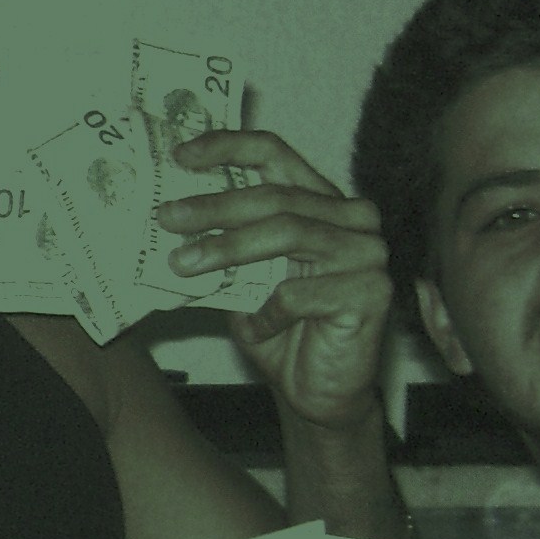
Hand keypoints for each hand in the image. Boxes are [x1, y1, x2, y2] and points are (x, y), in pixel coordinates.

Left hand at [156, 128, 393, 432]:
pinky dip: (264, 311)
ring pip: (288, 232)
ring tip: (183, 264)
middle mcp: (352, 217)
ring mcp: (368, 253)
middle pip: (276, 195)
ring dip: (227, 248)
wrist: (318, 392)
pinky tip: (251, 328)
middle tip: (167, 218)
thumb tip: (169, 211)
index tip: (180, 155)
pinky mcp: (372, 292)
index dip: (227, 147)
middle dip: (214, 206)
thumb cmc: (279, 328)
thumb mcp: (242, 276)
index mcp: (321, 200)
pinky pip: (299, 292)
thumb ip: (223, 240)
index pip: (275, 153)